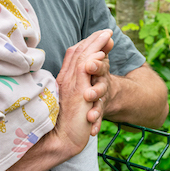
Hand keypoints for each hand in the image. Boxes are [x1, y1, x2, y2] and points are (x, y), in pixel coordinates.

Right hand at [55, 30, 112, 149]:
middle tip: (106, 30)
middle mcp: (65, 79)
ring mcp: (70, 84)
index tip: (99, 35)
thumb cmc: (69, 123)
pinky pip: (83, 71)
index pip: (75, 56)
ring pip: (82, 58)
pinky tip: (102, 53)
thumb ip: (84, 86)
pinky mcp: (76, 92)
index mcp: (65, 80)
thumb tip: (91, 75)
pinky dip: (92, 59)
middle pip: (78, 52)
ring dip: (95, 45)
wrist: (61, 140)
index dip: (87, 44)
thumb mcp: (79, 100)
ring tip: (107, 34)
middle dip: (93, 39)